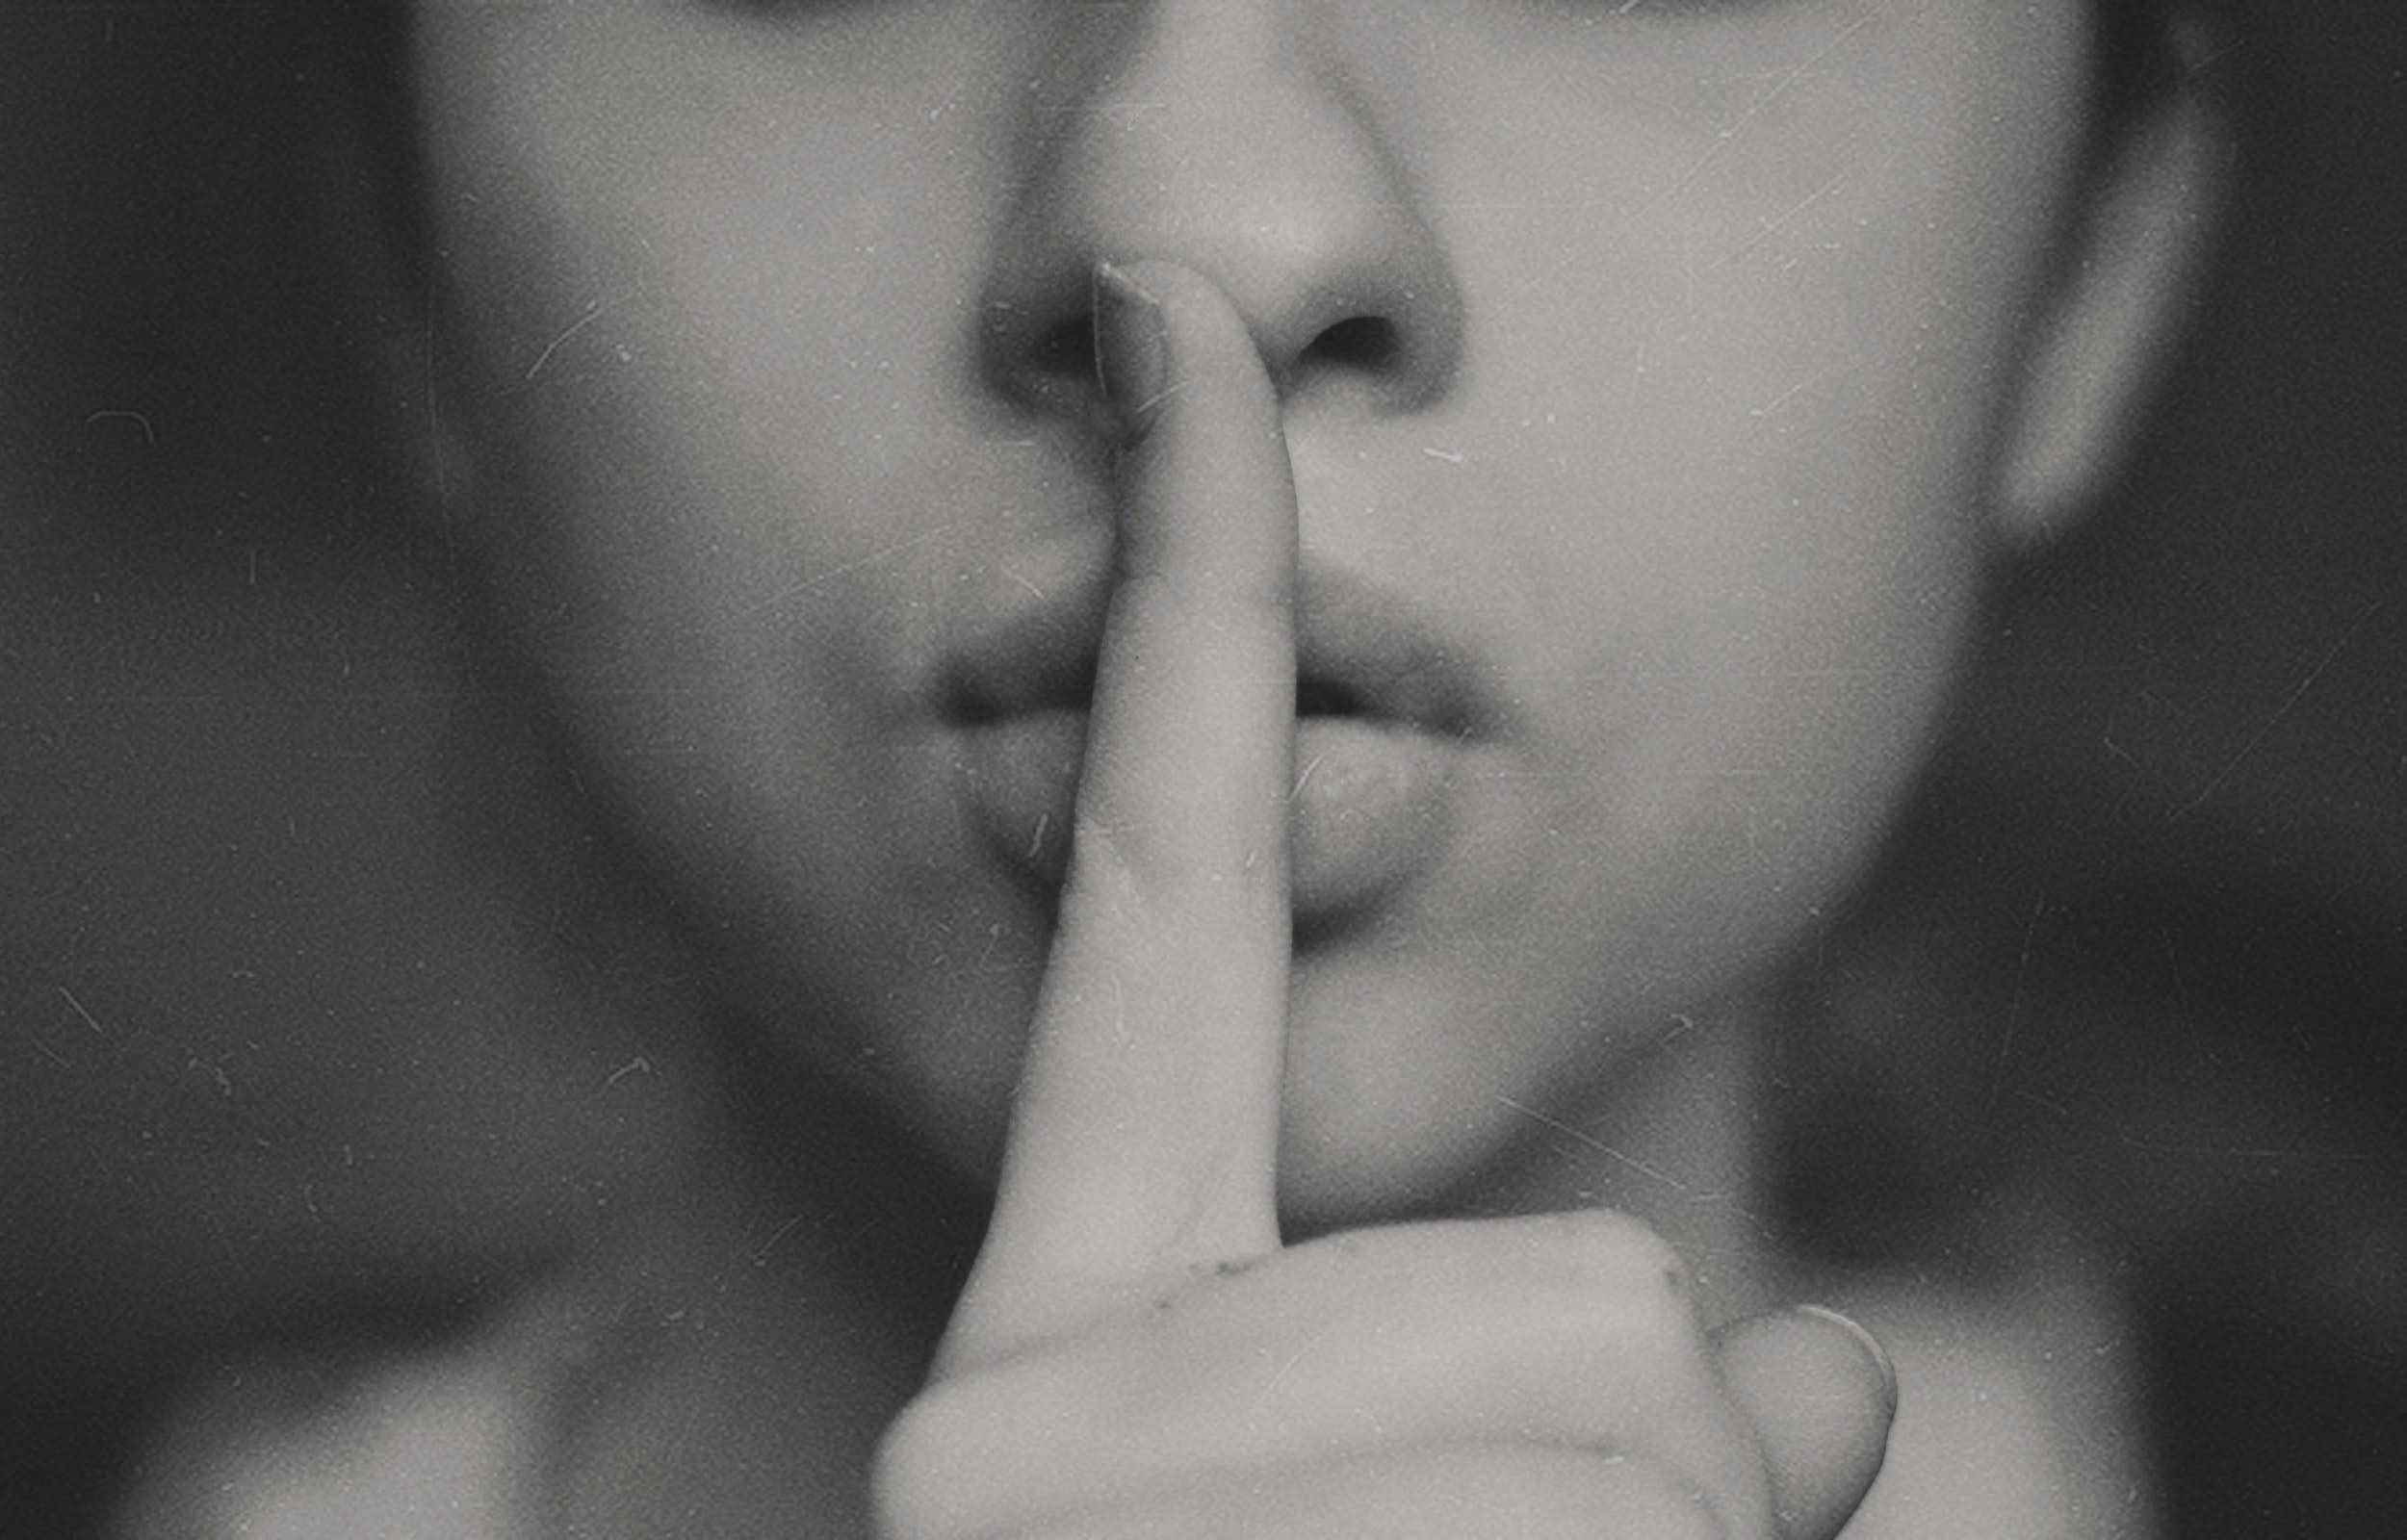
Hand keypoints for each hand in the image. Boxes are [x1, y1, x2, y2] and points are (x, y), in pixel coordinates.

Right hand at [874, 260, 1893, 1539]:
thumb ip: (1615, 1411)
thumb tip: (1848, 1367)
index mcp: (1073, 1339)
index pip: (1158, 894)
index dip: (1186, 602)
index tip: (1174, 337)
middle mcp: (1028, 1393)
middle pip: (1575, 1262)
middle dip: (1633, 1457)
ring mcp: (1075, 1474)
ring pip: (1637, 1372)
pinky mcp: (1104, 1524)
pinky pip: (1658, 1481)